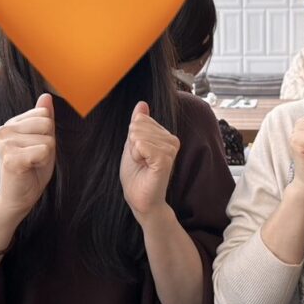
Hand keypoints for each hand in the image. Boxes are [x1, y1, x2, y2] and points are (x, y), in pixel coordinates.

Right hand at [0, 93, 55, 219]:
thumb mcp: (41, 140)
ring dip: (45, 156)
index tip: (35, 148)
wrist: (18, 197)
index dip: (47, 134)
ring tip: (31, 164)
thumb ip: (43, 118)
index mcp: (11, 124)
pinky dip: (43, 162)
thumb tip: (46, 96)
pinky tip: (29, 169)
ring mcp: (6, 143)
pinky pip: (44, 151)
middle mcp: (4, 130)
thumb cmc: (31, 169)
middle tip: (34, 158)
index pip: (44, 115)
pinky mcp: (11, 158)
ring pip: (48, 140)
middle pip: (47, 124)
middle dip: (48, 144)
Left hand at [121, 102, 179, 220]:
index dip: (131, 138)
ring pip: (139, 136)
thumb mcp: (133, 144)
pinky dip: (137, 156)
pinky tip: (144, 166)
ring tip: (143, 165)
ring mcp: (170, 150)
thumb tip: (142, 104)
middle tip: (140, 161)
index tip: (139, 154)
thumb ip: (138, 124)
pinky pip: (142, 145)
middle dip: (132, 145)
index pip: (139, 120)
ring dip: (134, 152)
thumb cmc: (137, 174)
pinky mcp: (165, 159)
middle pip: (138, 126)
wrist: (139, 198)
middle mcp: (171, 140)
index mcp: (165, 135)